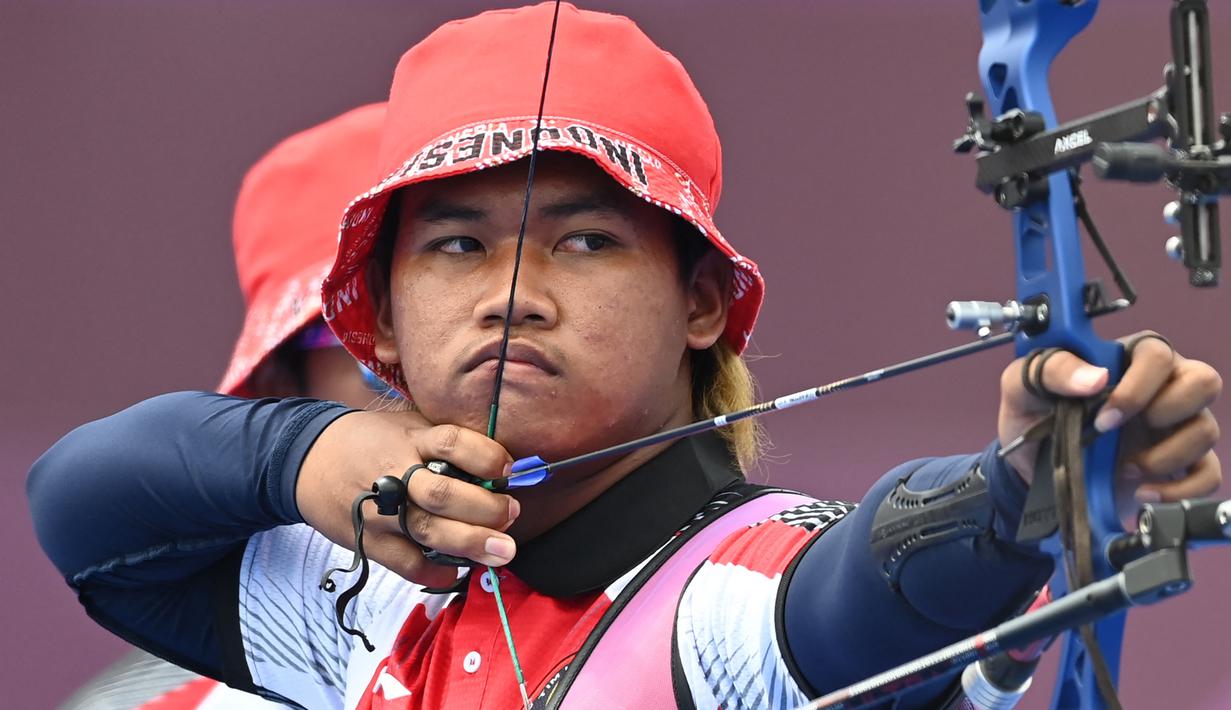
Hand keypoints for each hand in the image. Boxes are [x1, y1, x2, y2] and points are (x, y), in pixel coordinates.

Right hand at [297, 410, 518, 587]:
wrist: (306, 460)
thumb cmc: (371, 440)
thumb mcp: (407, 425)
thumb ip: (445, 441)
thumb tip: (501, 462)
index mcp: (410, 440)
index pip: (452, 443)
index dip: (486, 456)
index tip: (508, 468)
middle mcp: (395, 474)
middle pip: (444, 495)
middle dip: (486, 509)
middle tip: (512, 514)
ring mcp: (381, 512)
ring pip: (429, 531)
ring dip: (471, 543)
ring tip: (503, 551)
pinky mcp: (369, 541)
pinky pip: (407, 563)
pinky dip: (437, 571)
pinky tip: (459, 570)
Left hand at [998, 332, 1221, 510]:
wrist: (1028, 468)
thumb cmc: (1032, 415)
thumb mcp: (1024, 385)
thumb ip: (1052, 370)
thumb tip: (1094, 378)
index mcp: (1126, 360)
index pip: (1157, 353)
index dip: (1138, 386)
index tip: (1104, 417)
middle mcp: (1160, 388)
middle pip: (1204, 382)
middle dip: (1168, 410)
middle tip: (1123, 432)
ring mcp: (1173, 428)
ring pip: (1206, 430)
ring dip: (1166, 456)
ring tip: (1123, 470)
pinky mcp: (1178, 466)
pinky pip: (1208, 475)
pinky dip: (1180, 489)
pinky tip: (1144, 494)